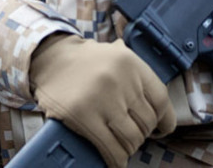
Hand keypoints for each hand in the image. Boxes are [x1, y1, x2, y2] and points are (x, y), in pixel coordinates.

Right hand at [28, 34, 174, 167]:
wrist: (48, 58)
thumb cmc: (85, 62)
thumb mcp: (116, 56)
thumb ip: (138, 78)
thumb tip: (159, 114)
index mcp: (131, 63)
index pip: (161, 100)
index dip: (164, 121)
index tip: (160, 129)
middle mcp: (120, 79)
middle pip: (146, 123)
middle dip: (141, 134)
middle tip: (131, 135)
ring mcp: (101, 98)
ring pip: (132, 138)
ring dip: (129, 148)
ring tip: (121, 146)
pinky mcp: (83, 115)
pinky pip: (110, 148)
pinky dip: (116, 160)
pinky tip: (114, 160)